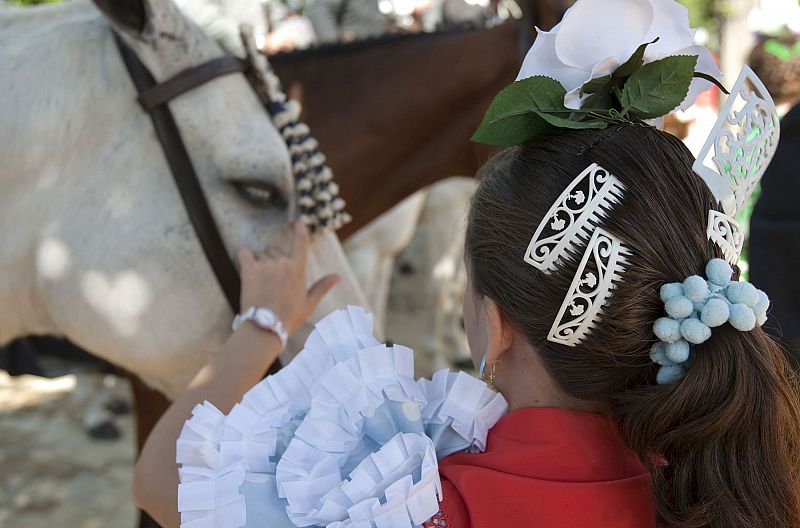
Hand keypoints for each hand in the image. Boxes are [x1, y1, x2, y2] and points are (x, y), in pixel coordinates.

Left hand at [237, 221, 339, 335]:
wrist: (265, 326)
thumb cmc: (288, 317)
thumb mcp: (309, 303)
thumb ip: (322, 287)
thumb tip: (338, 276)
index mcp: (298, 270)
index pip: (300, 243)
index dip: (299, 230)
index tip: (297, 222)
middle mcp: (283, 263)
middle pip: (275, 250)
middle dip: (272, 260)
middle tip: (270, 281)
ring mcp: (266, 265)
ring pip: (260, 254)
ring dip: (259, 263)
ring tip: (258, 283)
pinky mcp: (249, 269)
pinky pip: (244, 252)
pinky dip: (243, 255)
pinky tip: (244, 264)